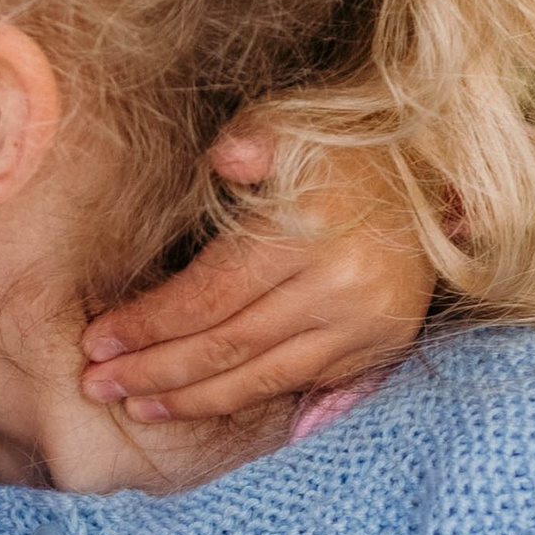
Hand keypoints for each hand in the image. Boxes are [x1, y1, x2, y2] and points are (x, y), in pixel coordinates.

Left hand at [81, 134, 435, 423]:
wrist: (437, 178)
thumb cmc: (345, 150)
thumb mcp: (296, 126)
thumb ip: (253, 141)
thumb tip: (222, 161)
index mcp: (307, 235)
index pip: (210, 295)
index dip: (149, 324)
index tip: (97, 341)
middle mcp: (339, 289)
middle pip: (227, 345)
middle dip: (156, 370)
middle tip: (98, 386)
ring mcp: (363, 326)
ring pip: (262, 378)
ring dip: (193, 400)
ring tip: (139, 408)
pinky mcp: (380, 348)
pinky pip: (300, 385)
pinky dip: (245, 400)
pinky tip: (201, 404)